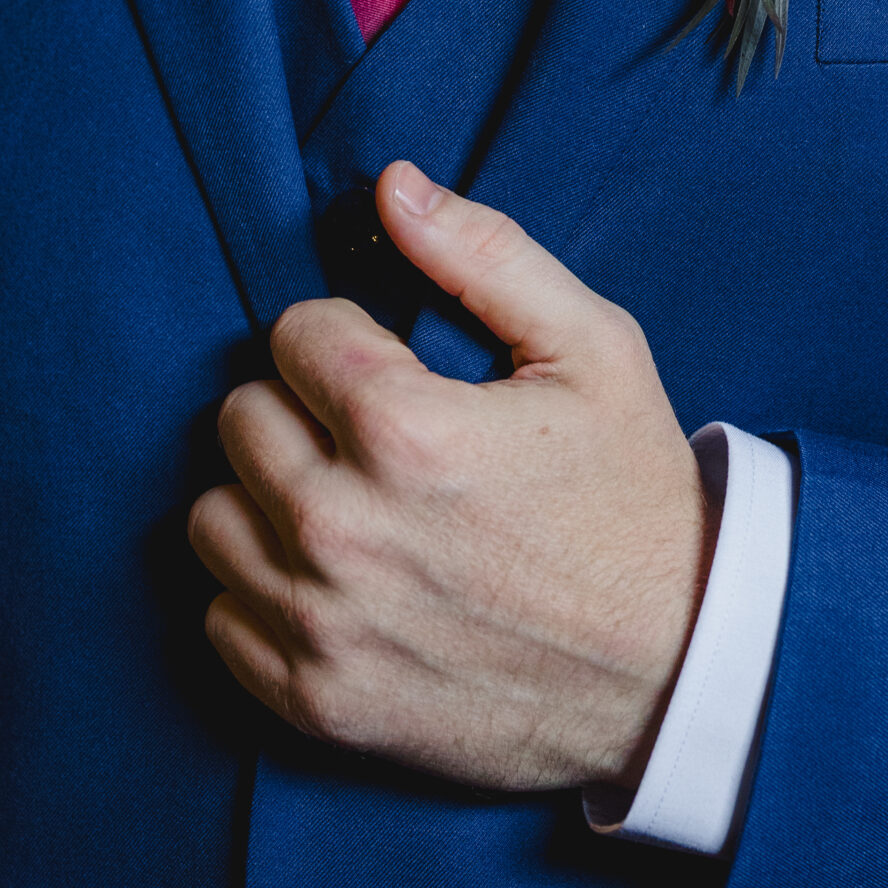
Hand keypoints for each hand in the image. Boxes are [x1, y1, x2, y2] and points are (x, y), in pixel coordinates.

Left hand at [187, 164, 713, 791]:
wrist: (676, 666)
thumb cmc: (634, 495)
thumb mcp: (592, 348)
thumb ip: (485, 254)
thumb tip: (392, 186)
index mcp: (406, 429)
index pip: (294, 336)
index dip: (345, 336)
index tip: (390, 364)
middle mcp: (344, 528)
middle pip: (240, 419)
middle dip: (299, 407)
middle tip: (370, 430)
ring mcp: (324, 624)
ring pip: (211, 520)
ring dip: (266, 497)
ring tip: (344, 498)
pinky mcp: (318, 701)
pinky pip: (221, 620)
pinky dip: (264, 592)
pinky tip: (336, 576)